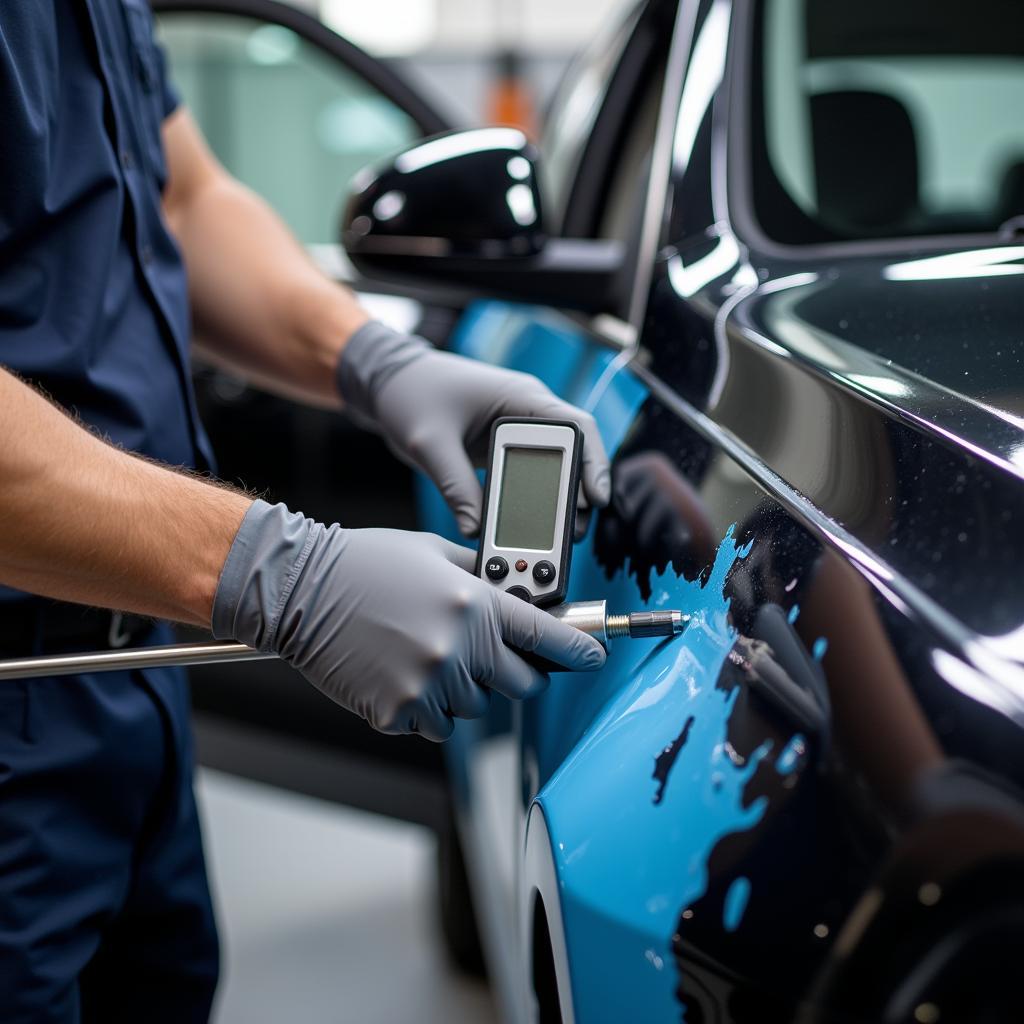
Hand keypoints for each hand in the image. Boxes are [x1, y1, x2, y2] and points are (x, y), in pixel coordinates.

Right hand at [213, 501, 606, 740]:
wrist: (302, 589)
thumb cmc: (366, 563)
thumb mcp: (434, 553)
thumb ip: (480, 575)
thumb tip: (514, 592)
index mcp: (475, 604)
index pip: (547, 635)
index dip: (579, 649)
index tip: (595, 656)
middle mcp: (460, 647)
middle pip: (522, 685)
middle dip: (516, 674)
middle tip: (491, 659)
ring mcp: (430, 684)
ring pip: (473, 708)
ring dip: (460, 690)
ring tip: (422, 655)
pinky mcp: (398, 712)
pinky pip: (432, 725)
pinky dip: (424, 709)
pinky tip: (398, 673)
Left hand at [336, 321, 611, 534]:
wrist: (386, 382)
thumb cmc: (409, 393)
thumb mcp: (429, 443)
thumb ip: (454, 485)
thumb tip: (474, 529)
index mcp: (520, 397)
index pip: (576, 426)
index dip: (593, 463)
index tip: (595, 499)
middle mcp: (525, 412)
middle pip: (571, 454)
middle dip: (577, 494)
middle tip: (576, 532)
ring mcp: (514, 431)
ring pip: (552, 469)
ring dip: (556, 503)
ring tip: (558, 540)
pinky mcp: (499, 450)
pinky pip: (525, 478)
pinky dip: (529, 502)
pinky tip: (527, 530)